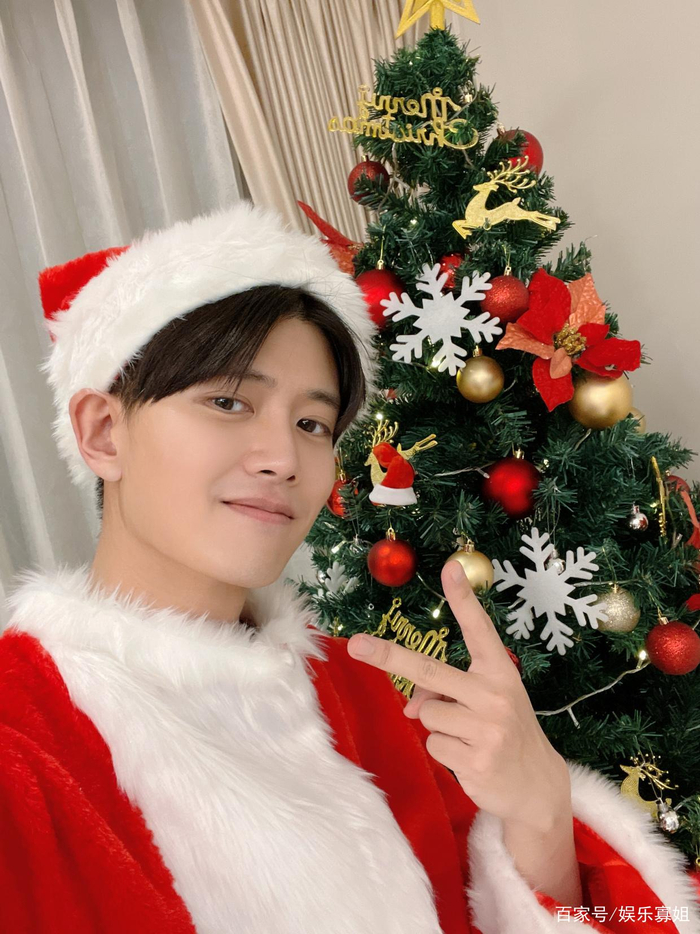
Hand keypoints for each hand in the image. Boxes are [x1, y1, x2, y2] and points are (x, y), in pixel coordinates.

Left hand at [347, 560, 569, 831]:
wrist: (537, 784)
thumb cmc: (503, 729)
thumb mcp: (485, 702)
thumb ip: (448, 692)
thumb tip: (412, 707)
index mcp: (500, 671)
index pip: (479, 629)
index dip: (463, 599)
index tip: (450, 568)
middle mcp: (495, 694)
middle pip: (429, 670)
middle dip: (389, 656)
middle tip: (357, 644)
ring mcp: (487, 728)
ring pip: (427, 714)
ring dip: (438, 725)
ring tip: (469, 736)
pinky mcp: (476, 760)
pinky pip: (433, 744)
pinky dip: (445, 751)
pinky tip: (471, 756)